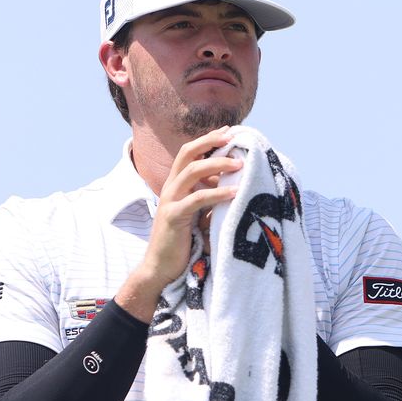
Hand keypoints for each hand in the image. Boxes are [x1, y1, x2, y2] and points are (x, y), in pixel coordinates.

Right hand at [114, 127, 241, 321]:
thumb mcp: (199, 215)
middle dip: (210, 142)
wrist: (161, 269)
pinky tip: (235, 193)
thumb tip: (235, 184)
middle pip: (187, 154)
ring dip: (217, 164)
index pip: (189, 153)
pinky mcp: (173, 217)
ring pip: (192, 172)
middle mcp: (170, 188)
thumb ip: (210, 198)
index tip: (229, 131)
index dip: (207, 140)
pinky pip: (196, 200)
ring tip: (240, 165)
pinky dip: (217, 194)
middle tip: (233, 137)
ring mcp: (170, 201)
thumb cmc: (184, 243)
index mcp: (176, 185)